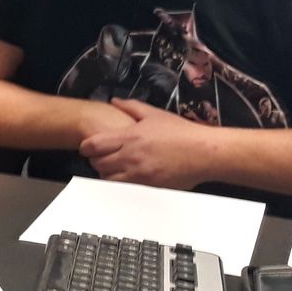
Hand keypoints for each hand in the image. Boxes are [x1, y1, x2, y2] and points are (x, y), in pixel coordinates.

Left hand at [78, 98, 215, 189]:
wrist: (204, 153)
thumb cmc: (181, 133)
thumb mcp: (155, 114)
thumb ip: (131, 106)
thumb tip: (113, 101)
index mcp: (130, 137)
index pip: (94, 145)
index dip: (86, 147)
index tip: (87, 147)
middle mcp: (131, 157)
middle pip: (98, 164)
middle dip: (95, 160)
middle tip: (101, 157)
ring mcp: (139, 175)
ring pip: (108, 179)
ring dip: (107, 173)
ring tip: (113, 167)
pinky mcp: (149, 188)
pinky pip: (125, 189)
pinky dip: (120, 184)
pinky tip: (126, 177)